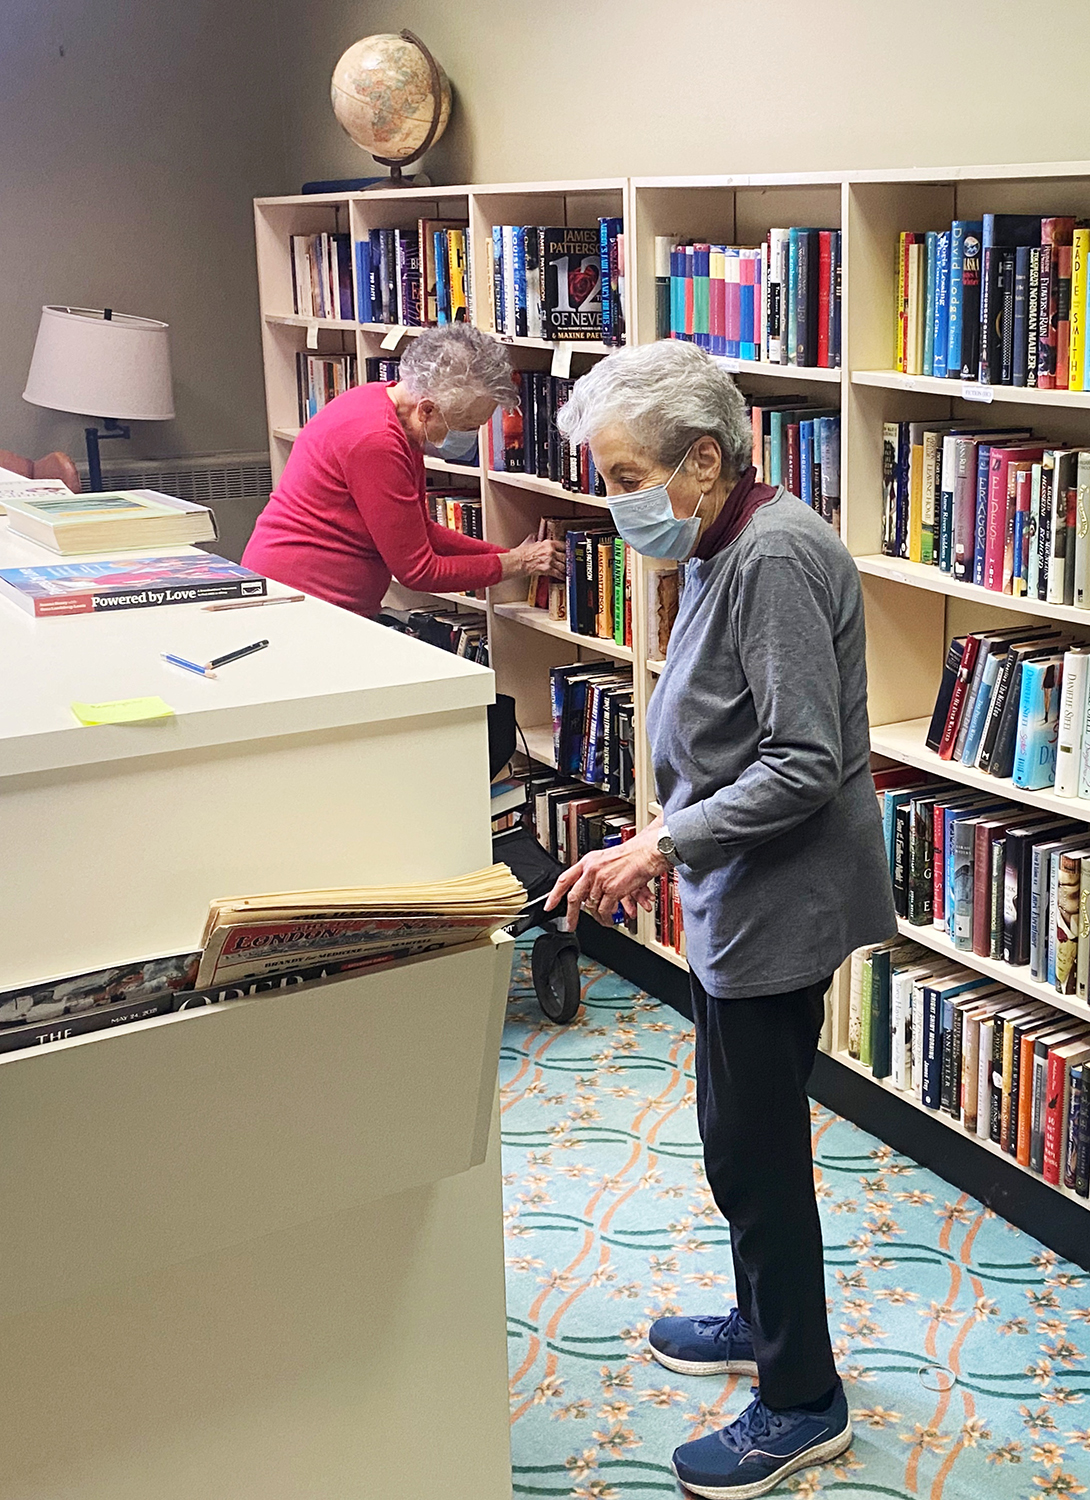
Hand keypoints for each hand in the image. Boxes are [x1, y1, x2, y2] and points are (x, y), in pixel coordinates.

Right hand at [499, 535, 566, 580]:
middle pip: (565, 556)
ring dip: (566, 569)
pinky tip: (564, 577)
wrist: (517, 562)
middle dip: (568, 561)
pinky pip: (559, 574)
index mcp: (547, 543)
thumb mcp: (530, 542)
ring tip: (569, 571)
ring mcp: (550, 560)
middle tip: (570, 562)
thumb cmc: (521, 554)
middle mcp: (550, 551)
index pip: (563, 545)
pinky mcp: (548, 569)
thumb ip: (536, 539)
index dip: (568, 549)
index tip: (570, 552)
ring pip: (564, 565)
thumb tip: (536, 537)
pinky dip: (562, 576)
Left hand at [544, 819, 667, 927]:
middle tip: (570, 924)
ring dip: (597, 916)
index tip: (548, 905)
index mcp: (588, 862)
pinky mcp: (612, 889)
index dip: (554, 894)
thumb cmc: (632, 856)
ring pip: (591, 906)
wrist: (646, 852)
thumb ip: (594, 875)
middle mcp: (591, 870)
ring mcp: (601, 880)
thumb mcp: (606, 860)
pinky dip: (606, 918)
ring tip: (602, 920)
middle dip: (571, 914)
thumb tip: (588, 894)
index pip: (564, 879)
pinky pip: (605, 910)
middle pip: (574, 897)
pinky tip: (608, 920)